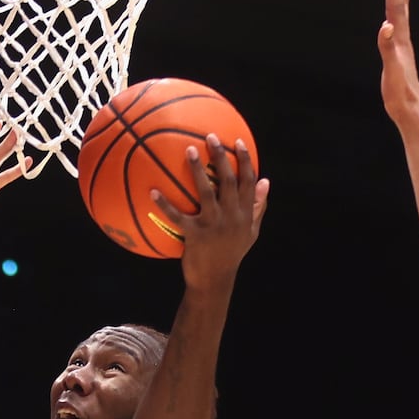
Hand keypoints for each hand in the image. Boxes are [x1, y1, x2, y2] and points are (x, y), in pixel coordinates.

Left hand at [151, 133, 267, 290]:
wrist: (215, 281)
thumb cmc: (231, 253)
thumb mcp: (250, 232)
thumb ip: (258, 206)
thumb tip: (266, 181)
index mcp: (246, 214)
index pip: (249, 182)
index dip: (245, 160)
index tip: (238, 142)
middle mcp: (232, 217)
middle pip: (229, 181)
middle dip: (222, 156)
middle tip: (211, 137)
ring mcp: (214, 225)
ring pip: (206, 192)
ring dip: (197, 170)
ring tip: (189, 150)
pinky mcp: (195, 235)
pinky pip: (178, 216)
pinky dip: (165, 204)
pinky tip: (153, 191)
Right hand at [378, 0, 418, 124]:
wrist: (410, 110)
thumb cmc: (399, 93)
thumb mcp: (391, 70)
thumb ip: (388, 48)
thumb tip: (386, 26)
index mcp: (400, 41)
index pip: (395, 11)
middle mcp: (403, 42)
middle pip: (399, 10)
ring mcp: (403, 49)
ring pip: (402, 20)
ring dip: (401, 2)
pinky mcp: (400, 58)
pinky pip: (399, 32)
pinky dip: (399, 21)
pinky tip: (397, 22)